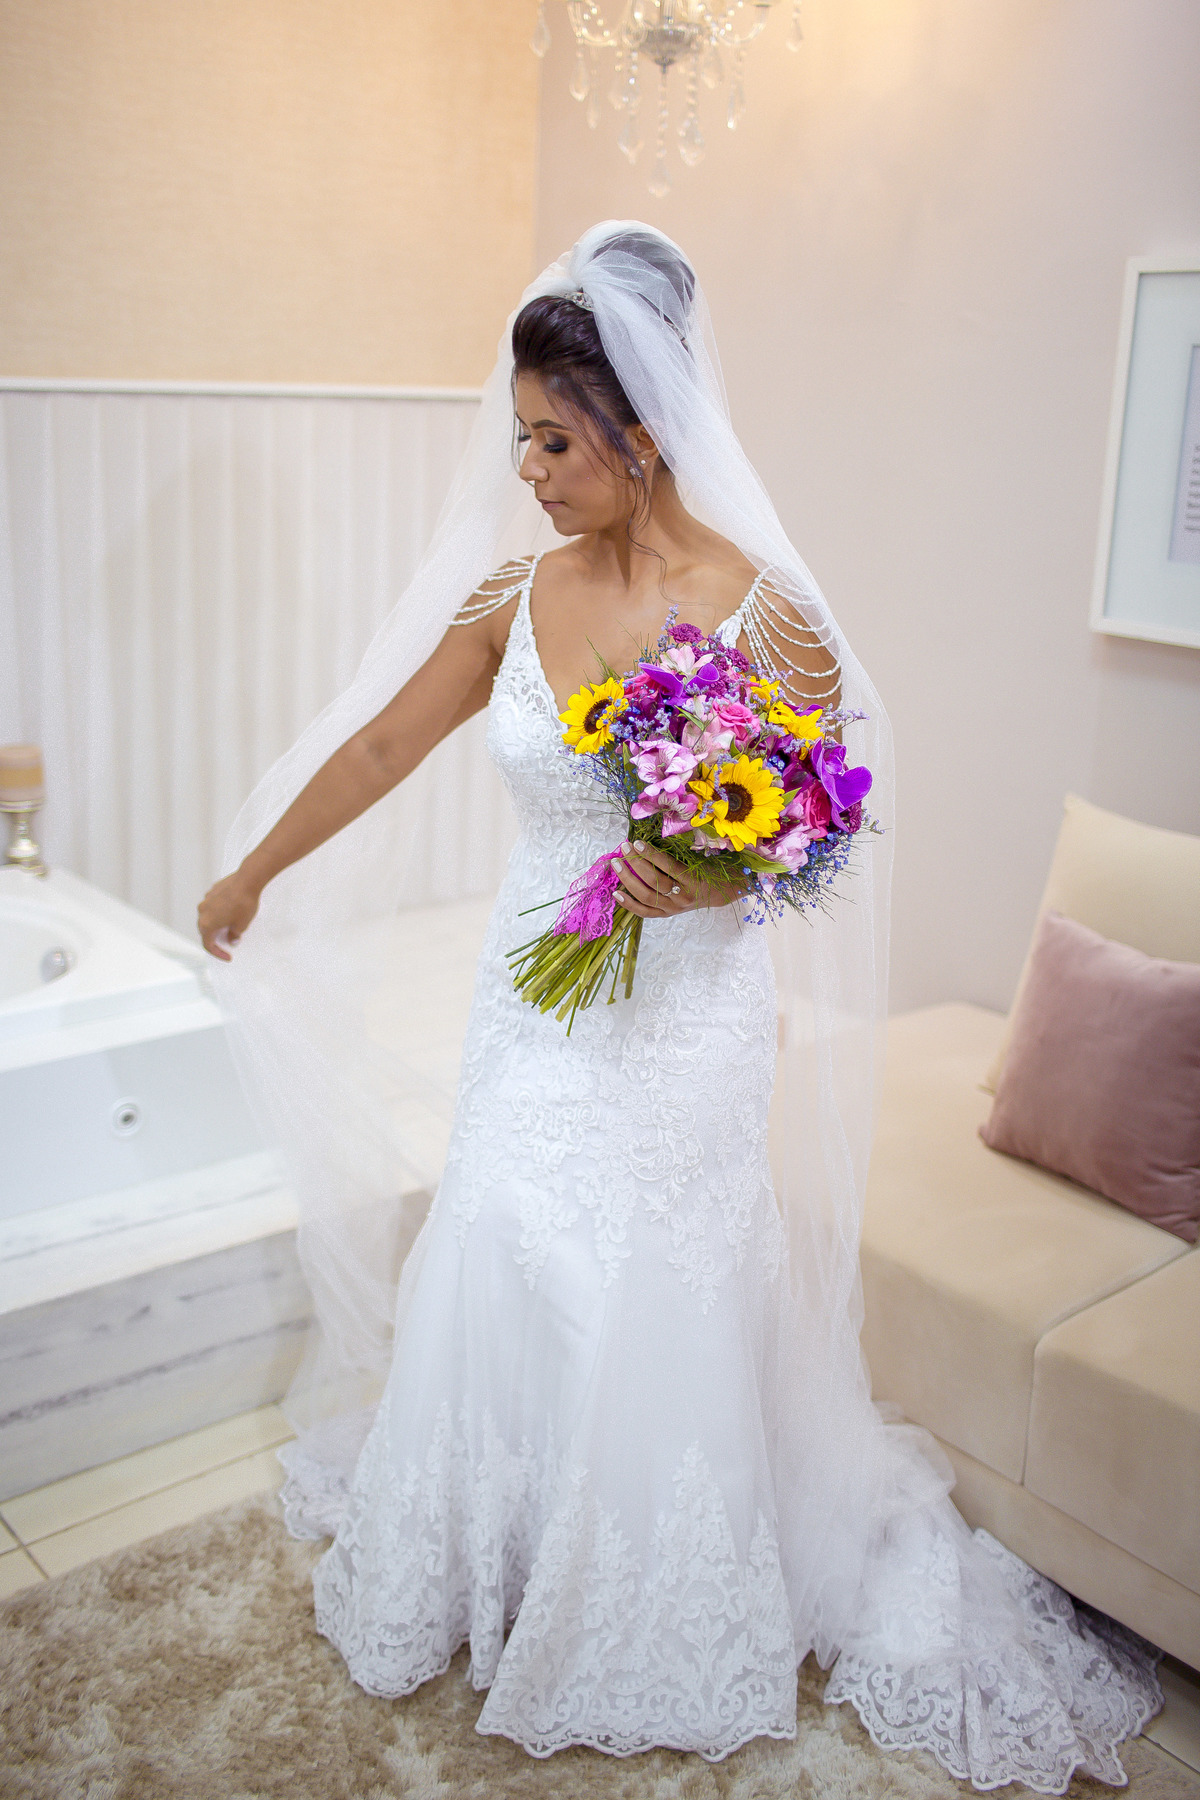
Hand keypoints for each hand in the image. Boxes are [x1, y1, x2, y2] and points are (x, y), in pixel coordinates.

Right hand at [197, 870, 261, 959]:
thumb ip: (234, 936)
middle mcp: (202, 912)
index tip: (228, 956)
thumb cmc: (244, 904)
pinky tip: (232, 911)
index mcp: (206, 924)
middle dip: (216, 938)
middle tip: (228, 942)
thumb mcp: (241, 926)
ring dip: (217, 923)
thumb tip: (231, 939)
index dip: (218, 953)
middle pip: (205, 930)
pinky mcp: (212, 891)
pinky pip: (213, 905)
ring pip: (209, 916)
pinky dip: (219, 912)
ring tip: (231, 926)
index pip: (208, 944)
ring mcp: (206, 900)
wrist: (247, 880)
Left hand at [611, 840, 741, 919]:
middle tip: (625, 848)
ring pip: (646, 896)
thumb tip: (649, 839)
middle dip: (636, 864)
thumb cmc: (707, 869)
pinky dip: (629, 904)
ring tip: (617, 864)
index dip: (651, 855)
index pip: (669, 867)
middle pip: (654, 882)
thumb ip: (677, 851)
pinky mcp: (667, 914)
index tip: (637, 842)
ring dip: (628, 879)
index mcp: (694, 880)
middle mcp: (683, 897)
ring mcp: (674, 908)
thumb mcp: (698, 857)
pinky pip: (644, 912)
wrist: (718, 892)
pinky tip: (616, 892)